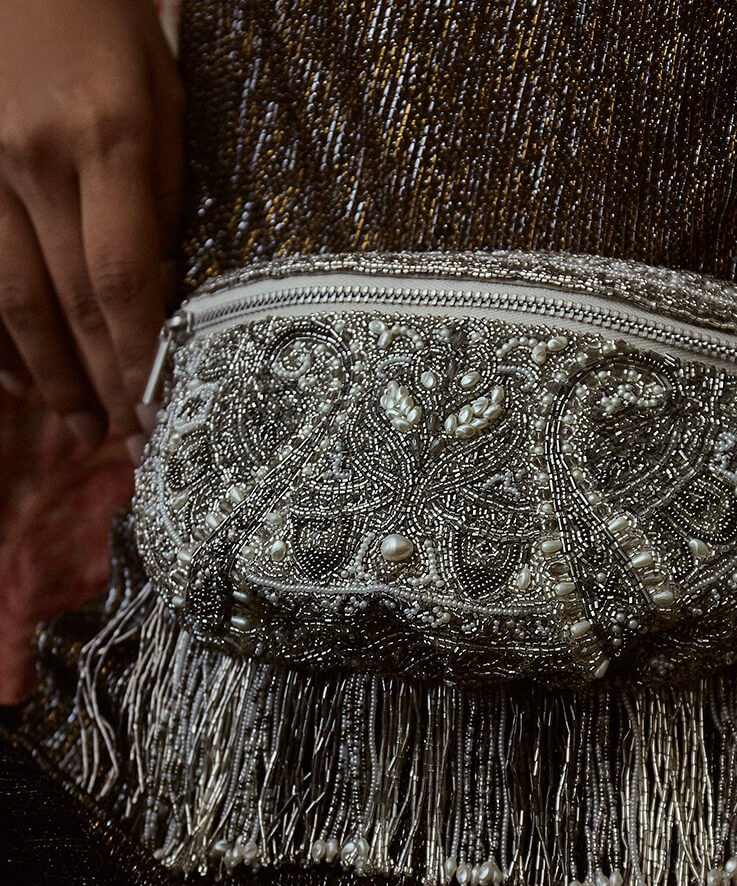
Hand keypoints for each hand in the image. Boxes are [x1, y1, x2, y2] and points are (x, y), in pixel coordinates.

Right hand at [0, 0, 182, 461]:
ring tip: (82, 424)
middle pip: (72, 301)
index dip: (140, 355)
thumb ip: (166, 189)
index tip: (159, 408)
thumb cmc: (104, 20)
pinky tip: (13, 380)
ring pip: (10, 297)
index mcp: (107, 139)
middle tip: (129, 439)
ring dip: (50, 373)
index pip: (126, 279)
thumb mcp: (163, 92)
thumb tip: (165, 279)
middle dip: (104, 381)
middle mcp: (34, 161)